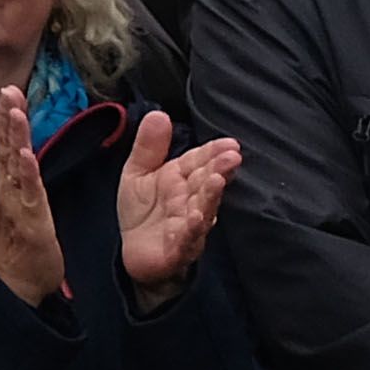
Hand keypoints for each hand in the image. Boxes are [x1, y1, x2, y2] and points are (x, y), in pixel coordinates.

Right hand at [0, 82, 67, 308]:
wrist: (13, 280)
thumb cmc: (16, 237)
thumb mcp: (10, 195)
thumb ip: (5, 161)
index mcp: (4, 181)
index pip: (3, 143)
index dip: (4, 116)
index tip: (8, 90)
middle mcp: (5, 188)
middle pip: (5, 147)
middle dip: (7, 118)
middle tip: (8, 91)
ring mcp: (16, 204)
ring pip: (14, 165)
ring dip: (14, 137)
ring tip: (15, 113)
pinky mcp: (30, 221)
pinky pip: (29, 193)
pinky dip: (26, 173)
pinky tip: (27, 155)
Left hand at [112, 110, 241, 309]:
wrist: (135, 255)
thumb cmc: (143, 212)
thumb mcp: (137, 173)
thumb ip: (149, 146)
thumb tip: (159, 114)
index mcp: (180, 181)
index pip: (200, 163)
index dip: (213, 153)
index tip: (230, 143)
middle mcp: (190, 202)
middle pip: (206, 184)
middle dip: (219, 170)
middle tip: (233, 157)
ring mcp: (188, 227)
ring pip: (202, 210)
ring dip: (210, 196)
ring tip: (217, 180)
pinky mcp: (178, 250)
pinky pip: (188, 240)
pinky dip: (193, 229)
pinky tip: (196, 217)